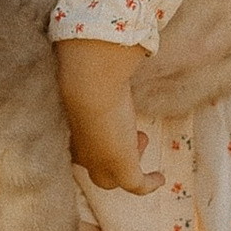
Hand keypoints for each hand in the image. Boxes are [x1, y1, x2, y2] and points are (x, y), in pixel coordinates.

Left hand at [56, 38, 156, 193]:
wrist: (88, 85)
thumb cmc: (83, 72)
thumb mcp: (84, 72)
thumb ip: (86, 66)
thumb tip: (87, 44)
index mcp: (70, 132)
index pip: (80, 147)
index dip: (95, 143)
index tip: (110, 127)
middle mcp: (82, 153)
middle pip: (96, 170)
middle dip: (112, 155)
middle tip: (130, 135)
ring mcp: (102, 164)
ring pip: (116, 177)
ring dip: (131, 160)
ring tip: (142, 136)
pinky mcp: (123, 170)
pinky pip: (138, 186)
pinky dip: (150, 182)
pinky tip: (160, 177)